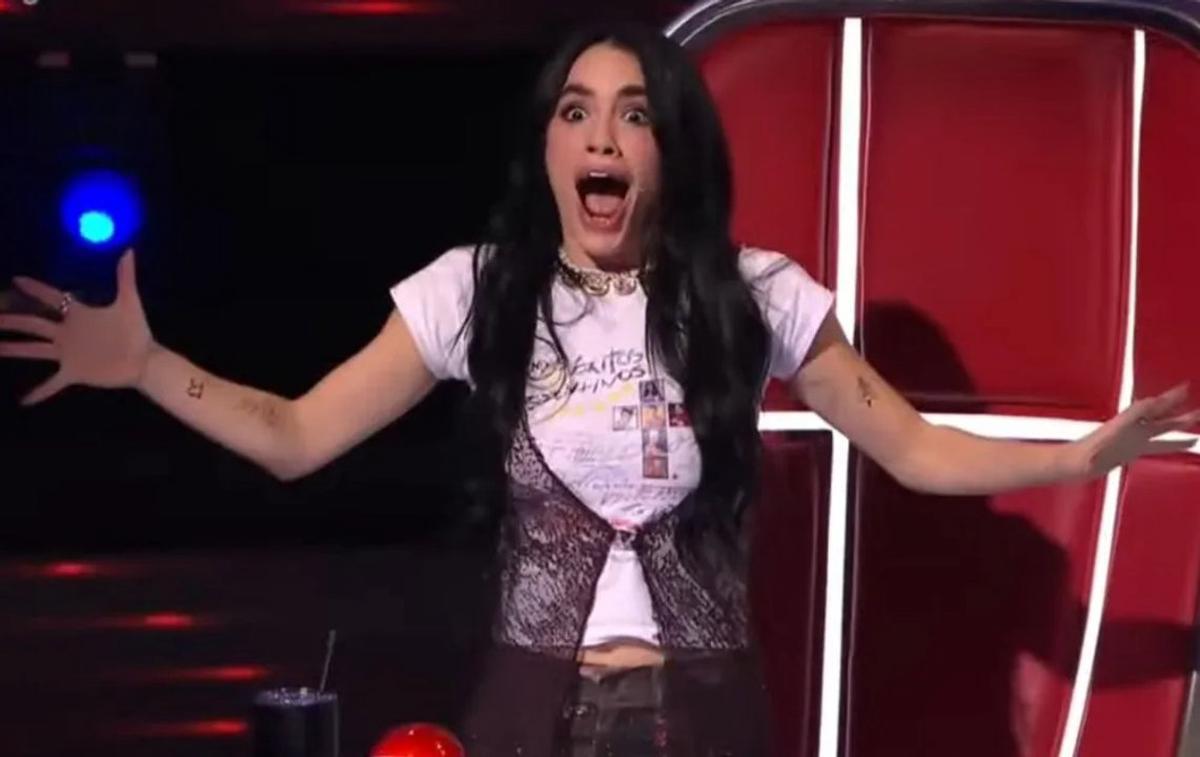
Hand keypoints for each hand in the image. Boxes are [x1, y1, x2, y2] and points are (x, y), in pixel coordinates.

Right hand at [0, 249, 154, 404]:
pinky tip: (24, 401)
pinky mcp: (74, 372)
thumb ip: (125, 277)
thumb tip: (128, 250)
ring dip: (13, 349)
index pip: (52, 297)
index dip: (35, 288)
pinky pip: (53, 383)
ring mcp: (68, 354)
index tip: (16, 279)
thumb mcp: (129, 303)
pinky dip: (39, 392)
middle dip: (11, 319)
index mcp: (79, 315)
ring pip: (34, 350)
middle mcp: (68, 333)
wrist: (145, 361)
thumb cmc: (137, 332)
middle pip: (33, 323)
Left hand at [1065, 383, 1198, 478]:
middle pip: (1159, 414)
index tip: (1184, 387)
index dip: (1167, 398)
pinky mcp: (1133, 450)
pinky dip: (1175, 443)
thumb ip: (1124, 425)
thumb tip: (1146, 409)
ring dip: (1179, 423)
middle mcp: (1131, 428)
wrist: (1072, 466)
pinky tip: (1188, 443)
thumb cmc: (1084, 454)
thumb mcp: (1104, 440)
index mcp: (1125, 424)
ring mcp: (1133, 439)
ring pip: (1162, 428)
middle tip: (1195, 400)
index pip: (1149, 407)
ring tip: (1197, 417)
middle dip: (1177, 406)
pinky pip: (1159, 445)